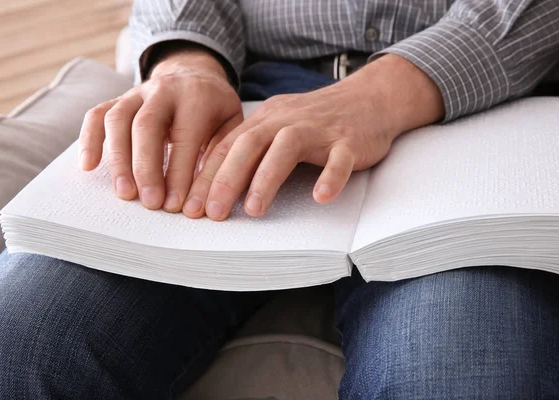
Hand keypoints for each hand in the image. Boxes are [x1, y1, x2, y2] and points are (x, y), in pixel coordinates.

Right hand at [78, 48, 242, 212]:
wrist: (197, 75)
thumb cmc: (216, 110)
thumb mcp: (232, 127)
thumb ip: (219, 157)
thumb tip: (201, 200)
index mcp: (197, 97)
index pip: (184, 137)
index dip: (179, 173)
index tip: (175, 204)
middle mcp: (164, 90)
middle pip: (146, 125)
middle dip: (145, 168)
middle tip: (149, 203)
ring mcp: (137, 92)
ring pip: (117, 119)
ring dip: (118, 159)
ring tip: (125, 193)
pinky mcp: (118, 99)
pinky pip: (96, 115)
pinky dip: (89, 140)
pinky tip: (89, 166)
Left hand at [185, 54, 444, 220]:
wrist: (368, 98)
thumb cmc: (317, 120)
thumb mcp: (278, 127)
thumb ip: (252, 149)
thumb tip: (215, 184)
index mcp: (266, 119)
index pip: (227, 147)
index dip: (205, 177)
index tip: (190, 207)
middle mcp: (287, 121)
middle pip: (249, 145)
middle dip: (226, 179)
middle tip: (211, 212)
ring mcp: (319, 129)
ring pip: (287, 148)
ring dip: (267, 178)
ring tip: (253, 209)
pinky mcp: (349, 141)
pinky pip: (339, 158)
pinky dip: (330, 176)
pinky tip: (321, 196)